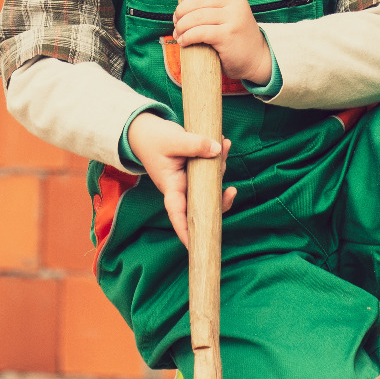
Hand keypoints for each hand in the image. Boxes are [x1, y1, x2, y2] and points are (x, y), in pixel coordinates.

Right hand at [126, 112, 234, 246]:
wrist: (147, 132)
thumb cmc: (154, 140)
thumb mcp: (172, 139)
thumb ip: (194, 144)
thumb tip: (218, 151)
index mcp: (171, 186)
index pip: (178, 213)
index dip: (185, 230)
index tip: (194, 246)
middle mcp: (183, 187)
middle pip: (203, 203)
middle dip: (221, 200)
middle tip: (232, 191)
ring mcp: (192, 179)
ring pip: (213, 183)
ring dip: (222, 166)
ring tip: (224, 145)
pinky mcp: (198, 169)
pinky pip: (214, 168)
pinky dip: (221, 156)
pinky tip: (225, 143)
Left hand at [173, 0, 272, 85]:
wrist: (257, 59)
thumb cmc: (237, 37)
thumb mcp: (231, 14)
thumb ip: (214, 6)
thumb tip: (182, 2)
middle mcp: (235, 4)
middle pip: (198, 1)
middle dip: (181, 11)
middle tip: (176, 22)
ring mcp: (233, 19)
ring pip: (196, 17)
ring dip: (181, 26)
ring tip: (178, 34)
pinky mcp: (227, 36)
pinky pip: (199, 32)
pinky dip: (186, 37)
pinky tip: (183, 42)